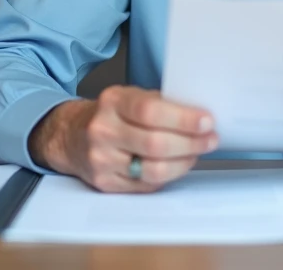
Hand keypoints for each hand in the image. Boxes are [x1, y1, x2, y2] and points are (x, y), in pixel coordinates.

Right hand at [29, 86, 218, 192]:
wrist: (71, 135)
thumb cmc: (110, 114)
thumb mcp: (129, 96)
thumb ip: (159, 103)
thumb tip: (199, 115)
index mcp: (112, 101)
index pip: (150, 111)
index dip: (183, 119)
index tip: (207, 121)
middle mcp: (103, 130)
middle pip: (155, 144)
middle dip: (190, 143)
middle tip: (211, 139)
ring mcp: (102, 160)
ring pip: (153, 170)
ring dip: (184, 163)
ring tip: (197, 152)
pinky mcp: (105, 183)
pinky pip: (146, 185)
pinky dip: (168, 176)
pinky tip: (177, 165)